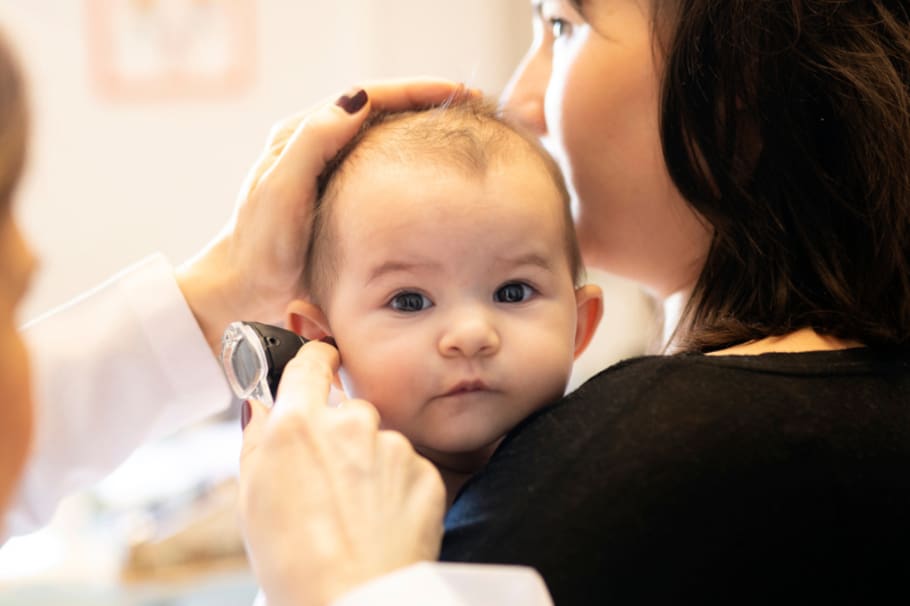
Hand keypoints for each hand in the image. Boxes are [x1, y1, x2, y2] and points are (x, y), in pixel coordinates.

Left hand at [177, 80, 477, 351]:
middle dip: (428, 104)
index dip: (416, 90)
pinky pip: (389, 174)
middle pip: (383, 112)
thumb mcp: (282, 190)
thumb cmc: (260, 247)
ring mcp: (334, 175)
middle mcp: (320, 148)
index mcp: (304, 135)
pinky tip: (442, 178)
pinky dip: (418, 168)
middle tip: (472, 107)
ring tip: (466, 133)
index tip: (457, 92)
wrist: (246, 293)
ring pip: (388, 140)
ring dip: (426, 132)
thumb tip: (358, 99)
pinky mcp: (345, 203)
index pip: (369, 97)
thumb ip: (313, 142)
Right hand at [238, 341, 445, 605]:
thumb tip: (261, 407)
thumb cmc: (292, 560)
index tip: (321, 360)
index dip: (316, 359)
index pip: (312, 363)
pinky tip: (381, 522)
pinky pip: (408, 469)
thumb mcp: (251, 497)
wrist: (351, 599)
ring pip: (380, 442)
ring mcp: (393, 447)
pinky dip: (397, 489)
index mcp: (300, 423)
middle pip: (348, 411)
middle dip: (340, 436)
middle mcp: (351, 423)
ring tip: (354, 514)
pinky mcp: (425, 472)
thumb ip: (257, 439)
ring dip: (370, 465)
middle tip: (328, 482)